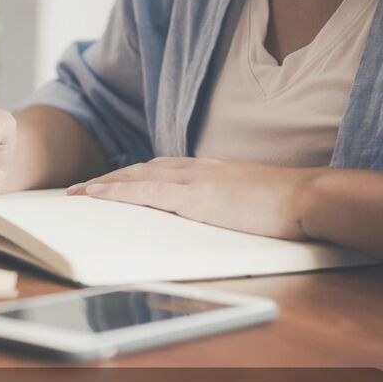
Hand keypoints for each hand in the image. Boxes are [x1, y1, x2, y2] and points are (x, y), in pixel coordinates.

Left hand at [67, 157, 321, 239]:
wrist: (305, 197)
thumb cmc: (281, 203)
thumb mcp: (242, 198)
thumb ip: (219, 201)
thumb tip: (207, 213)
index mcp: (205, 170)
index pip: (157, 169)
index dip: (129, 176)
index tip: (109, 183)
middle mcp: (192, 168)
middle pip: (139, 169)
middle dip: (108, 179)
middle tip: (80, 188)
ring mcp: (191, 180)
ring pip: (134, 176)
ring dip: (103, 184)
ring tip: (77, 192)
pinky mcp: (192, 196)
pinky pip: (143, 190)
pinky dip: (115, 190)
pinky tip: (94, 193)